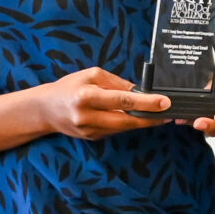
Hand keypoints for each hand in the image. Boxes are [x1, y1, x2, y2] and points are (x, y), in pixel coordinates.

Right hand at [32, 68, 171, 140]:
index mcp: (86, 96)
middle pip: (126, 120)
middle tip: (169, 114)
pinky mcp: (92, 138)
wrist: (46, 109)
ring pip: (123, 128)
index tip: (165, 102)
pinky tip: (138, 118)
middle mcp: (87, 116)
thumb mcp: (91, 75)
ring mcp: (89, 130)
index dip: (146, 103)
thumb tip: (140, 91)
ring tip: (159, 115)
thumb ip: (117, 83)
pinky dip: (128, 125)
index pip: (122, 100)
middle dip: (150, 118)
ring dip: (142, 123)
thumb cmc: (69, 87)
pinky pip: (116, 131)